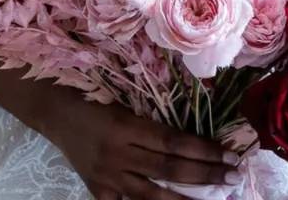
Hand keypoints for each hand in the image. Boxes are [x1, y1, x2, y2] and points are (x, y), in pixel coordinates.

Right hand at [44, 96, 240, 199]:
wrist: (53, 111)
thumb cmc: (92, 97)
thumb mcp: (124, 103)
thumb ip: (153, 121)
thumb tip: (194, 136)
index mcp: (125, 126)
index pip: (173, 142)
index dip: (204, 150)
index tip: (230, 154)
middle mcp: (117, 154)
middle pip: (169, 169)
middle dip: (206, 174)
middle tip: (234, 175)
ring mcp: (106, 177)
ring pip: (152, 195)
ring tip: (215, 199)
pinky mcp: (97, 190)